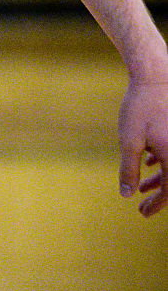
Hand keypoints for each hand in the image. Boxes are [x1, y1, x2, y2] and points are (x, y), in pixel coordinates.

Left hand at [118, 72, 167, 216]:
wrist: (155, 77)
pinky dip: (162, 162)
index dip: (157, 205)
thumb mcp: (130, 141)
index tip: (142, 213)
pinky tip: (147, 165)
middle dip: (158, 196)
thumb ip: (129, 169)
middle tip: (142, 207)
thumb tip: (127, 194)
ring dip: (159, 180)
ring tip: (141, 188)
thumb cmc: (141, 108)